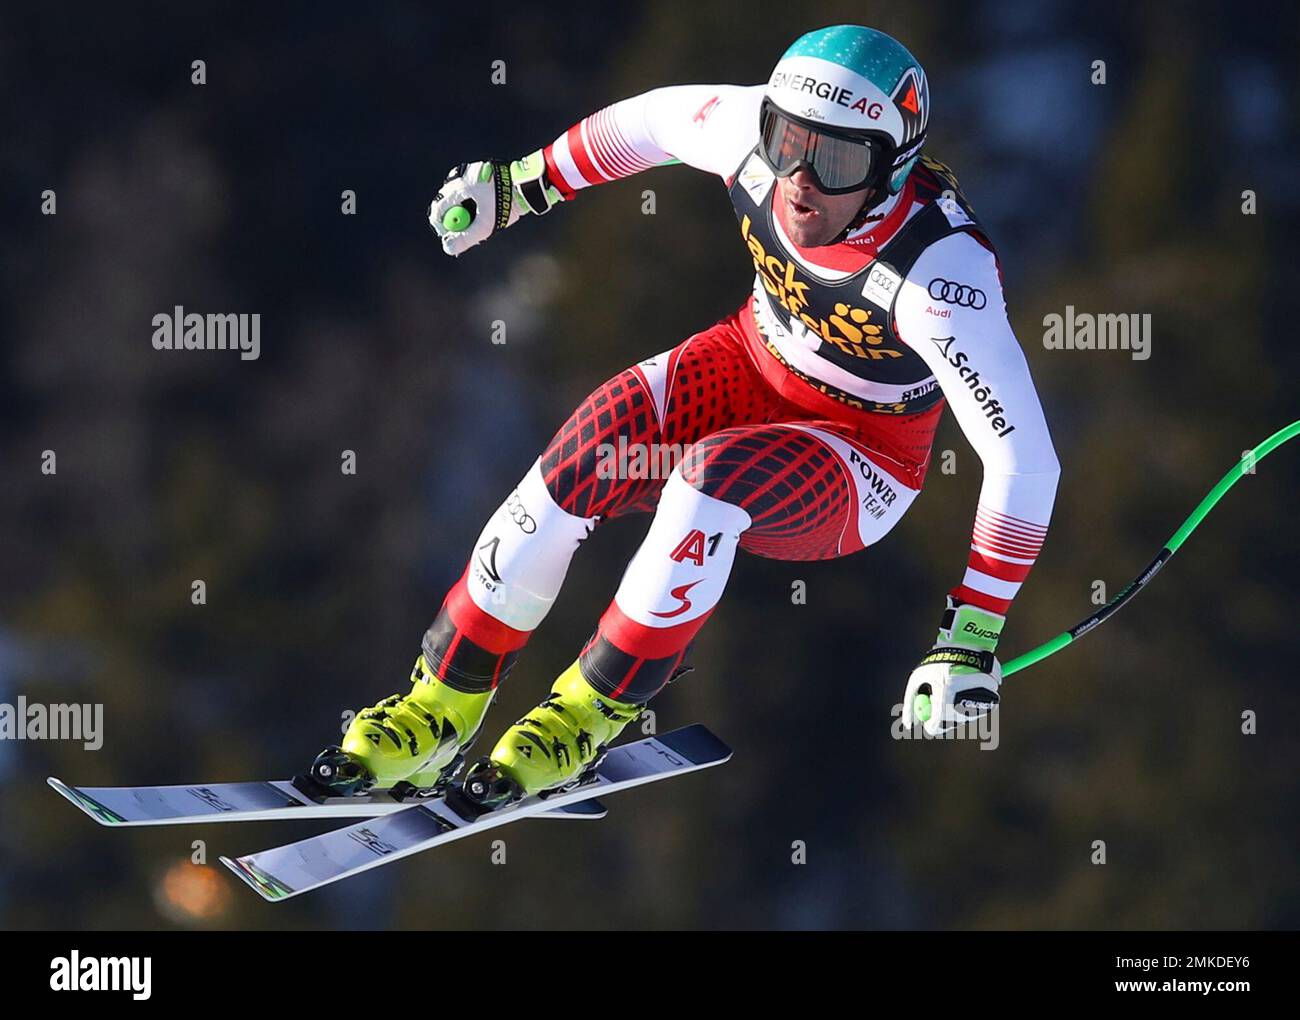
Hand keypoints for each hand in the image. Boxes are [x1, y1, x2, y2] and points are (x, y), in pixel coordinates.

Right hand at [427, 149, 562, 256]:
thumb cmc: (507, 203)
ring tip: (481, 218)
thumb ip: (466, 237)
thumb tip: (448, 247)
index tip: (448, 236)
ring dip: (465, 210)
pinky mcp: (479, 172)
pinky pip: (468, 191)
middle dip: (455, 218)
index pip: (440, 207)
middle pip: (448, 202)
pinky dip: (473, 202)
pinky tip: (487, 207)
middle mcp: (463, 175)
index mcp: (461, 185)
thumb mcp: (485, 225)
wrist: (527, 185)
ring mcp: (471, 172)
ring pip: (458, 197)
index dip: (442, 225)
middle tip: (464, 230)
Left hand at [900, 597, 1003, 735]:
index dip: (929, 724)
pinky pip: (977, 708)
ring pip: (963, 717)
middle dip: (943, 716)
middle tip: (940, 704)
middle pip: (950, 725)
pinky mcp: (991, 703)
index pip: (934, 727)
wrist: (969, 646)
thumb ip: (911, 701)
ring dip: (957, 706)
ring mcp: (978, 707)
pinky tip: (967, 684)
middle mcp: (962, 708)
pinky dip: (971, 700)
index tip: (927, 718)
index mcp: (943, 703)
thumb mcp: (919, 677)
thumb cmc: (939, 661)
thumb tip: (908, 723)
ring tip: (955, 685)